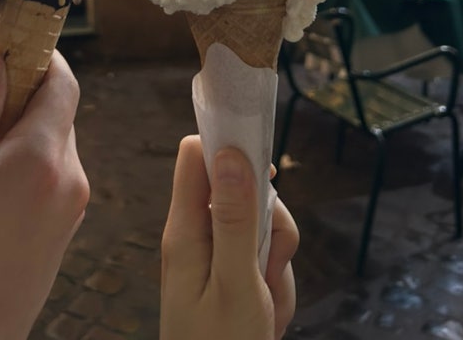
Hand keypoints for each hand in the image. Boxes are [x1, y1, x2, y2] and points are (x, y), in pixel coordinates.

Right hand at [0, 49, 88, 339]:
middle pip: (55, 114)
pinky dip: (21, 170)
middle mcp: (69, 182)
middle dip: (17, 102)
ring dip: (15, 140)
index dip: (37, 58)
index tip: (5, 49)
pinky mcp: (60, 236)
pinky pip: (48, 180)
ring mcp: (69, 213)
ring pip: (50, 147)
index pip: (62, 83)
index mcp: (42, 160)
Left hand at [160, 135, 297, 339]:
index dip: (229, 148)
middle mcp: (196, 234)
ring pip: (262, 224)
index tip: (266, 167)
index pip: (196, 154)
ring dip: (277, 261)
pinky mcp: (232, 273)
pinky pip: (265, 257)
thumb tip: (229, 152)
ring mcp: (215, 254)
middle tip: (268, 267)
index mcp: (184, 229)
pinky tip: (268, 314)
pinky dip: (275, 283)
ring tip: (266, 305)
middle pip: (242, 187)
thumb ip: (235, 218)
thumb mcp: (236, 284)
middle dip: (271, 223)